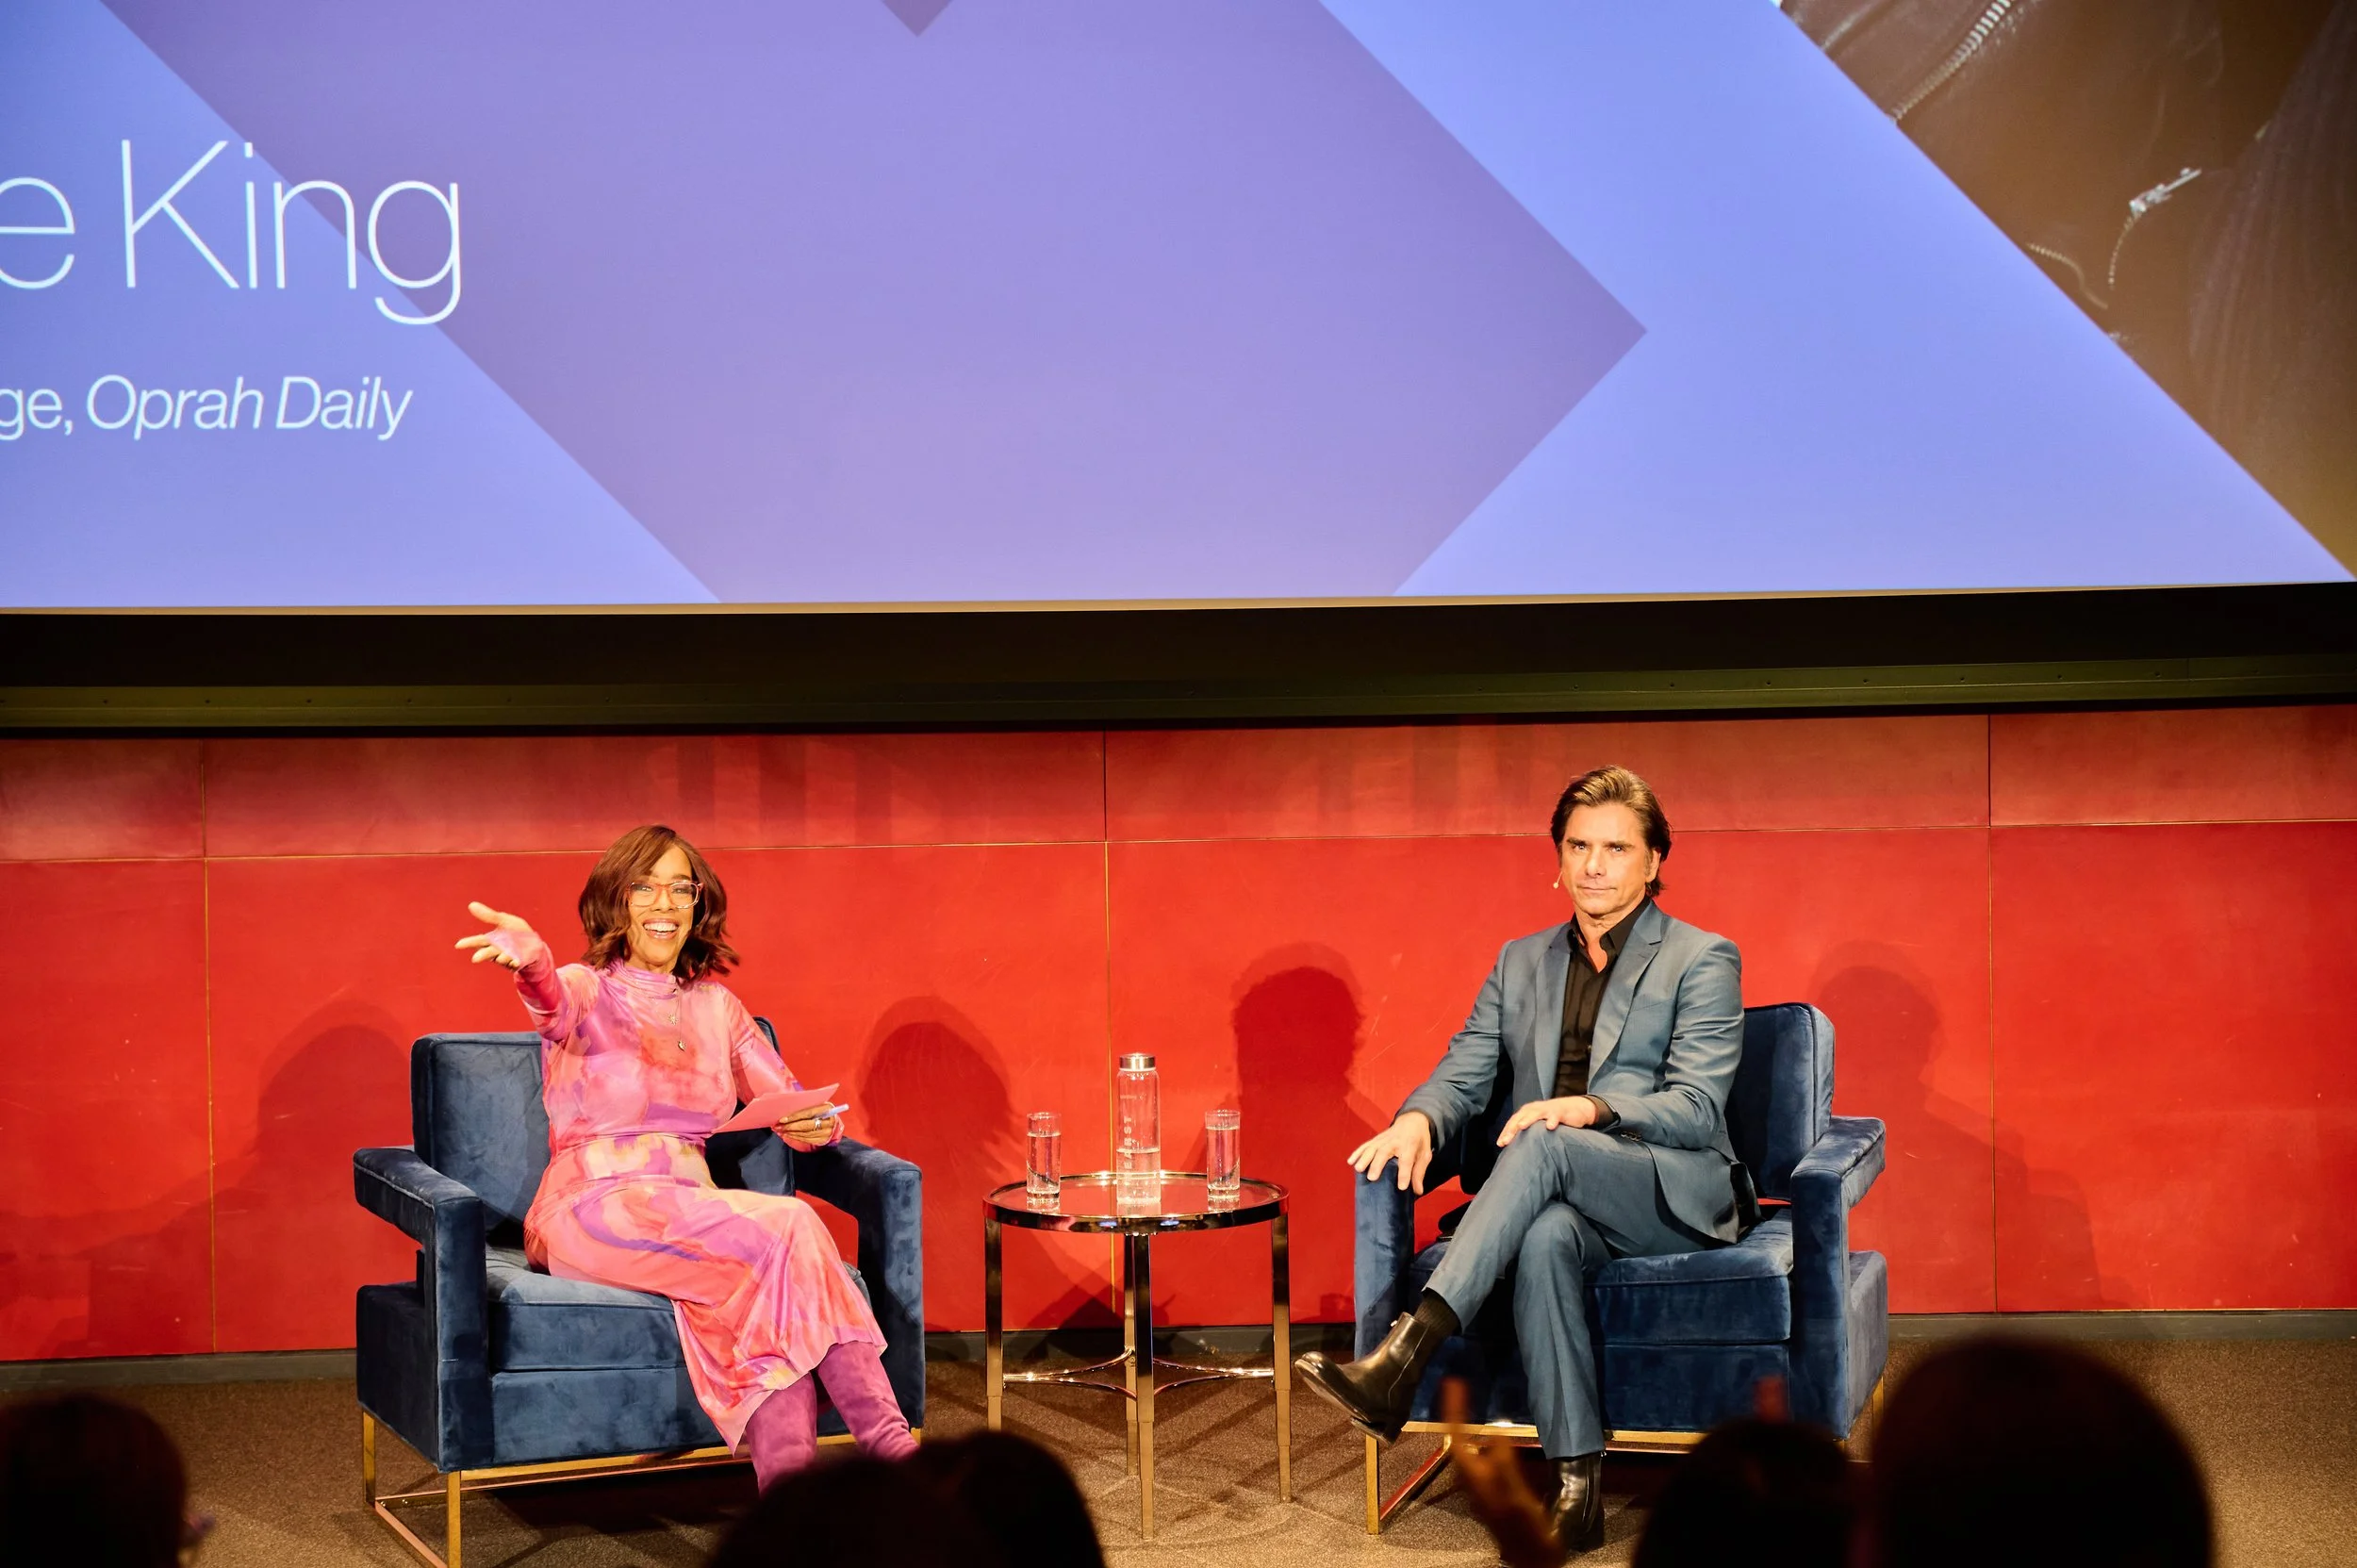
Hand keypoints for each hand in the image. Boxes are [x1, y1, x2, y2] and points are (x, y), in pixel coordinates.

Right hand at [455, 902, 540, 969]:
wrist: (534, 943)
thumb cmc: (516, 932)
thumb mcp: (504, 920)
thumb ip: (489, 916)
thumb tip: (471, 905)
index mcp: (491, 940)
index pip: (478, 941)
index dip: (468, 943)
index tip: (458, 945)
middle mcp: (497, 950)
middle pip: (487, 953)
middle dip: (482, 955)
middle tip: (475, 959)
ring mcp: (507, 957)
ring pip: (501, 958)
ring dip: (501, 957)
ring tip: (501, 957)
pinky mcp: (518, 962)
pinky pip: (515, 963)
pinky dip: (514, 962)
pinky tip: (516, 961)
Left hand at [775, 1106, 838, 1148]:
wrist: (834, 1125)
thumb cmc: (821, 1113)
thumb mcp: (817, 1106)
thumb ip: (805, 1107)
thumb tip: (787, 1110)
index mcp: (826, 1108)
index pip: (808, 1113)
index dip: (794, 1116)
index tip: (782, 1119)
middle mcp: (828, 1121)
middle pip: (805, 1125)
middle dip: (789, 1126)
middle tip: (778, 1126)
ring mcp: (826, 1132)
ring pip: (804, 1133)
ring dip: (790, 1133)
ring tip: (780, 1130)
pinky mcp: (822, 1140)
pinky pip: (806, 1139)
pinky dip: (795, 1137)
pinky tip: (788, 1135)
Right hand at [1348, 1112, 1434, 1192]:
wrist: (1412, 1121)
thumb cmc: (1419, 1141)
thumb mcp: (1425, 1155)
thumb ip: (1419, 1172)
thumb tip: (1418, 1192)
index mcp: (1410, 1145)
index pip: (1407, 1160)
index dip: (1404, 1174)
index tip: (1401, 1187)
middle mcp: (1395, 1141)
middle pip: (1384, 1152)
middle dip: (1377, 1164)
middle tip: (1372, 1178)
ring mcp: (1384, 1139)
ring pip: (1372, 1147)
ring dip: (1364, 1158)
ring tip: (1358, 1169)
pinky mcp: (1376, 1138)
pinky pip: (1365, 1145)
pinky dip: (1357, 1152)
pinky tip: (1350, 1161)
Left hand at [1440, 1378, 1559, 1567]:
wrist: (1533, 1557)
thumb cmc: (1526, 1527)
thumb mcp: (1517, 1492)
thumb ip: (1504, 1462)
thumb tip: (1495, 1429)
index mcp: (1474, 1479)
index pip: (1456, 1437)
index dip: (1454, 1409)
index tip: (1454, 1383)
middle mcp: (1470, 1482)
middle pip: (1456, 1441)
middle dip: (1456, 1414)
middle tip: (1461, 1388)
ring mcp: (1478, 1489)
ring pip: (1465, 1450)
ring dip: (1465, 1427)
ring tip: (1469, 1405)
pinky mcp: (1488, 1493)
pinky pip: (1477, 1459)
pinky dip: (1479, 1441)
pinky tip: (1491, 1438)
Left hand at [1496, 1095, 1596, 1147]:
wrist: (1576, 1108)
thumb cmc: (1553, 1119)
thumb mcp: (1539, 1125)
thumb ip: (1528, 1133)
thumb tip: (1516, 1148)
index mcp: (1527, 1112)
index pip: (1513, 1122)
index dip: (1506, 1133)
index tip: (1500, 1144)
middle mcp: (1534, 1109)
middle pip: (1520, 1118)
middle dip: (1512, 1129)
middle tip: (1505, 1141)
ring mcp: (1547, 1109)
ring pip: (1535, 1114)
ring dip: (1528, 1120)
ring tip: (1521, 1126)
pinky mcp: (1560, 1111)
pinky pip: (1555, 1116)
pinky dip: (1552, 1120)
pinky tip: (1550, 1127)